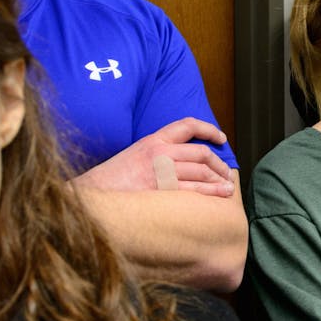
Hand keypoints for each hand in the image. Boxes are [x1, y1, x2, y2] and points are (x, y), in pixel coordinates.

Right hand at [73, 118, 234, 196]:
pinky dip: (210, 192)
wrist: (92, 195)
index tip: (221, 138)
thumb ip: (156, 153)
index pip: (187, 125)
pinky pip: (194, 189)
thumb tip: (178, 160)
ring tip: (228, 187)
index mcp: (153, 140)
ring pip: (202, 171)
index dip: (209, 129)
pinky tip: (220, 195)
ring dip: (219, 179)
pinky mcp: (163, 190)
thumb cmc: (111, 180)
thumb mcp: (134, 155)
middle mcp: (160, 152)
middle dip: (219, 163)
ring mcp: (162, 171)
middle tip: (227, 173)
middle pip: (201, 153)